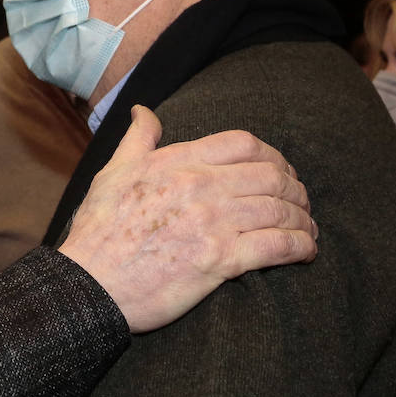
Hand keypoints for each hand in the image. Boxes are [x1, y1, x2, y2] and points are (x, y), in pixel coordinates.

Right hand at [59, 105, 316, 333]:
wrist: (90, 285)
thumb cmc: (97, 231)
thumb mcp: (112, 174)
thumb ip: (137, 140)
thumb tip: (144, 111)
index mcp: (176, 162)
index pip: (244, 143)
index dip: (273, 155)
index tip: (279, 171)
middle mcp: (199, 186)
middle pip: (271, 175)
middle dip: (295, 189)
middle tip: (299, 203)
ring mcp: (211, 223)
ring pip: (280, 210)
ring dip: (302, 219)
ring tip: (306, 230)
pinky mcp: (220, 261)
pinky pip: (277, 246)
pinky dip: (300, 247)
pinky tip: (304, 251)